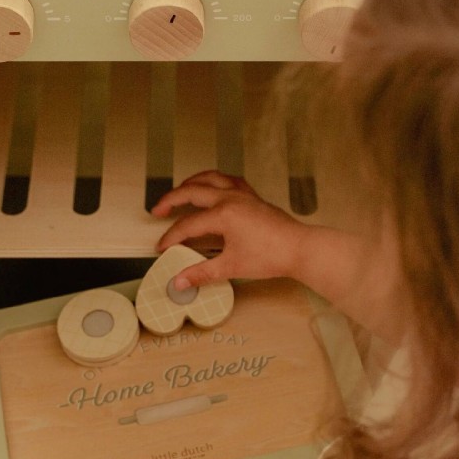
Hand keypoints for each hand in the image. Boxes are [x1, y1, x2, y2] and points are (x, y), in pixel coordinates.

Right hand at [151, 171, 305, 289]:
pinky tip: (212, 187)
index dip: (171, 237)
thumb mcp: (231, 267)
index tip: (162, 248)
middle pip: (192, 191)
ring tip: (180, 191)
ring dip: (191, 182)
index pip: (187, 225)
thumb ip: (201, 273)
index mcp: (223, 214)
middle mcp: (230, 198)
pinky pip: (229, 180)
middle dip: (171, 200)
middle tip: (157, 210)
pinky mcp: (253, 197)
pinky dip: (215, 180)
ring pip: (210, 178)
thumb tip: (180, 281)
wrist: (300, 249)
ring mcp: (243, 195)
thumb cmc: (272, 255)